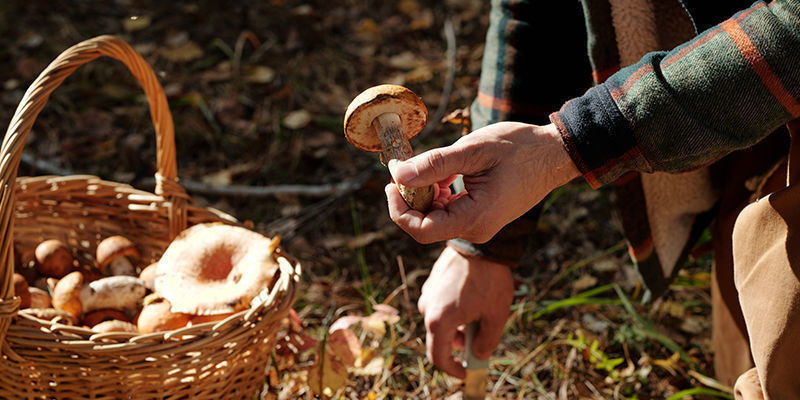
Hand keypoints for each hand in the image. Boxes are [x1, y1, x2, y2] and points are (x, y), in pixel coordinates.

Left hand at [385, 122, 578, 243]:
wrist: (555, 154)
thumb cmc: (520, 148)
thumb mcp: (473, 150)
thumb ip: (434, 165)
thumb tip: (398, 174)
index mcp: (476, 218)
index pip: (421, 230)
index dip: (399, 210)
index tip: (392, 182)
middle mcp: (477, 229)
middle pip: (425, 225)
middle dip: (411, 198)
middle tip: (406, 166)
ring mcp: (480, 225)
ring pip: (436, 217)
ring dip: (425, 193)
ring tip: (433, 164)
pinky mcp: (482, 216)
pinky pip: (450, 211)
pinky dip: (440, 193)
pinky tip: (445, 172)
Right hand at [417, 246, 513, 378]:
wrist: (481, 244)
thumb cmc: (489, 280)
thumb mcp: (496, 316)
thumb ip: (486, 342)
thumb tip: (478, 355)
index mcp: (439, 321)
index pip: (438, 357)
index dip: (452, 370)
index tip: (466, 373)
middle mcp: (427, 308)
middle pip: (439, 338)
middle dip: (458, 344)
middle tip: (479, 339)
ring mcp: (428, 293)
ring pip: (440, 320)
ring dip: (457, 326)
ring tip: (480, 314)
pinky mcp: (432, 282)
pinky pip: (440, 304)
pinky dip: (453, 310)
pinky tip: (473, 299)